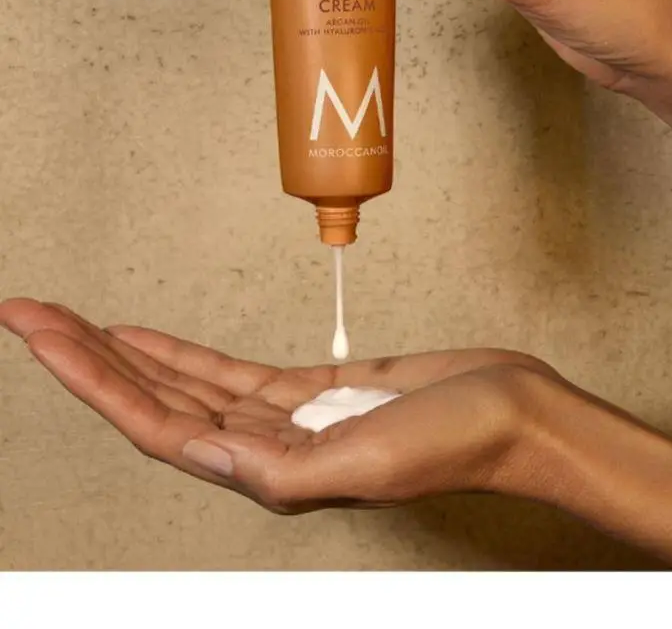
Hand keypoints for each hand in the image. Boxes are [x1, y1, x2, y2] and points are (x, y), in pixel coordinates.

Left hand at [0, 297, 554, 512]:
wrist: (511, 412)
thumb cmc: (455, 442)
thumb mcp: (370, 461)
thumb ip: (282, 469)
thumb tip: (202, 455)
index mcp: (265, 473)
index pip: (153, 422)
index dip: (90, 378)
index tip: (41, 334)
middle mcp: (259, 449)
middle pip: (151, 397)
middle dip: (85, 357)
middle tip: (28, 311)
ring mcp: (280, 419)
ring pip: (181, 382)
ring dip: (122, 352)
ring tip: (70, 321)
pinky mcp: (307, 391)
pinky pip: (225, 371)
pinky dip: (179, 350)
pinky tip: (145, 335)